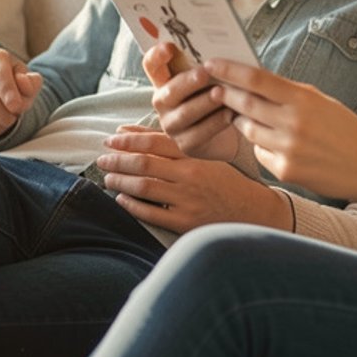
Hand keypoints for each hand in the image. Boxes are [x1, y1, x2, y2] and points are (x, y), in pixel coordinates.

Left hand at [95, 125, 289, 234]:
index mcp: (195, 157)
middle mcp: (190, 177)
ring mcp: (187, 201)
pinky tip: (121, 199)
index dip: (129, 139)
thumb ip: (172, 148)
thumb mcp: (207, 158)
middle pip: (144, 164)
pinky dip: (132, 205)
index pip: (155, 142)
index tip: (111, 139)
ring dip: (120, 181)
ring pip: (144, 187)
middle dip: (118, 160)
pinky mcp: (185, 223)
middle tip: (102, 158)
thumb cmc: (227, 183)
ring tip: (108, 178)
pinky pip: (151, 213)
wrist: (254, 213)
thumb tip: (132, 133)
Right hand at [142, 42, 239, 160]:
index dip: (156, 56)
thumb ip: (206, 65)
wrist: (227, 134)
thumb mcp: (209, 79)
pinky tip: (230, 113)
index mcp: (164, 81)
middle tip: (205, 73)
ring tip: (221, 93)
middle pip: (169, 91)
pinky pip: (200, 133)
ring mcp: (172, 125)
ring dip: (204, 102)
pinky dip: (216, 121)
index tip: (169, 46)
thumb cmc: (216, 96)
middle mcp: (163, 103)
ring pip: (185, 113)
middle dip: (187, 82)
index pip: (152, 66)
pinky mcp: (186, 144)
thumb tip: (220, 45)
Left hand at [207, 59, 356, 199]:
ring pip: (248, 130)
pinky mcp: (286, 171)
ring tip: (254, 118)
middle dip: (226, 96)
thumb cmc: (346, 130)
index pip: (256, 79)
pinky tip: (279, 145)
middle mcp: (293, 123)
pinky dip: (263, 147)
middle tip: (214, 89)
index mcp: (303, 99)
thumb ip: (288, 93)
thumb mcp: (321, 102)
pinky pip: (260, 153)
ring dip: (244, 122)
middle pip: (244, 104)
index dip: (229, 70)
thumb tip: (252, 81)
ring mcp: (288, 149)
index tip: (211, 63)